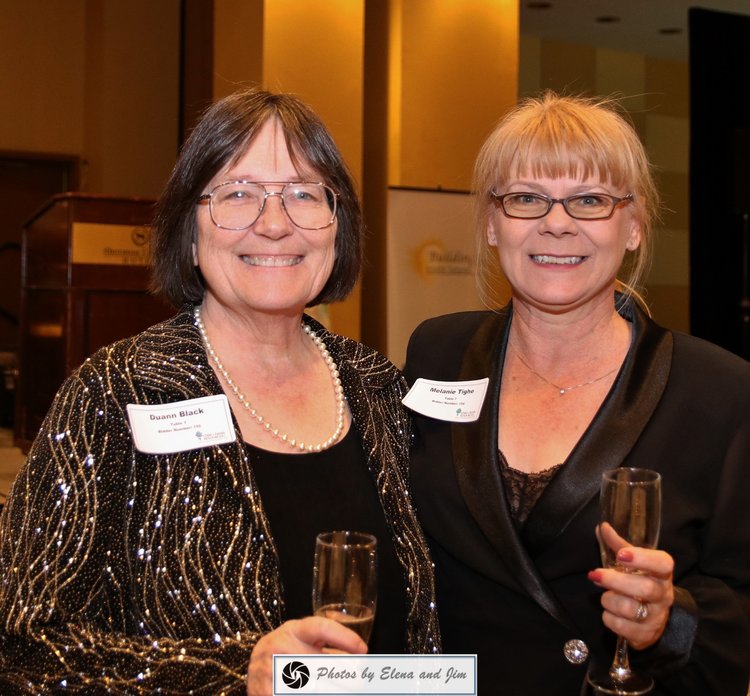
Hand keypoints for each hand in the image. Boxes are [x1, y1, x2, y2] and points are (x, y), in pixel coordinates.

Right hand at [246, 617, 367, 695]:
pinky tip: (320, 691)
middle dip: (344, 675)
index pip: (321, 627)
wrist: (256, 672)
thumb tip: (358, 657)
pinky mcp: (265, 690)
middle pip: (321, 662)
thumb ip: (328, 648)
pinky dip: (313, 692)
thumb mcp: (303, 642)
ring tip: (347, 688)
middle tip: (359, 681)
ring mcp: (270, 669)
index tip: (363, 649)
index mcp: (293, 630)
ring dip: (331, 688)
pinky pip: (295, 692)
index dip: (344, 637)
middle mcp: (280, 645)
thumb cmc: (286, 654)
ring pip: (312, 685)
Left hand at [589, 523, 674, 649]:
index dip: (643, 559)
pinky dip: (609, 618)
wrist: (652, 618)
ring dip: (609, 600)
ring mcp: (656, 617)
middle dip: (616, 581)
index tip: (622, 555)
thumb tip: (602, 526)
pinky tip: (610, 612)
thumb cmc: (640, 582)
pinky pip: (620, 626)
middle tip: (595, 574)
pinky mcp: (644, 635)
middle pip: (645, 588)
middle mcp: (663, 595)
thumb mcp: (634, 564)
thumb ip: (619, 546)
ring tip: (606, 595)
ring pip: (629, 609)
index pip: (663, 564)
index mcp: (662, 573)